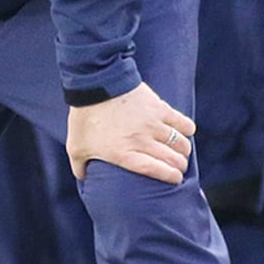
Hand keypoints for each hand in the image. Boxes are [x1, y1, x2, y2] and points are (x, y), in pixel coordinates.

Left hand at [66, 82, 195, 184]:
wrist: (94, 84)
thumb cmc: (85, 117)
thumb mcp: (76, 146)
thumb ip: (79, 167)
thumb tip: (84, 179)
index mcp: (124, 154)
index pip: (157, 171)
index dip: (170, 176)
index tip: (175, 178)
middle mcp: (142, 141)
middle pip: (173, 159)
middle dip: (179, 166)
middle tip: (178, 166)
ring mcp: (153, 124)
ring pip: (181, 143)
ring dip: (184, 150)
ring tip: (181, 152)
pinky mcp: (159, 107)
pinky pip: (183, 123)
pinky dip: (187, 129)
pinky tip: (185, 132)